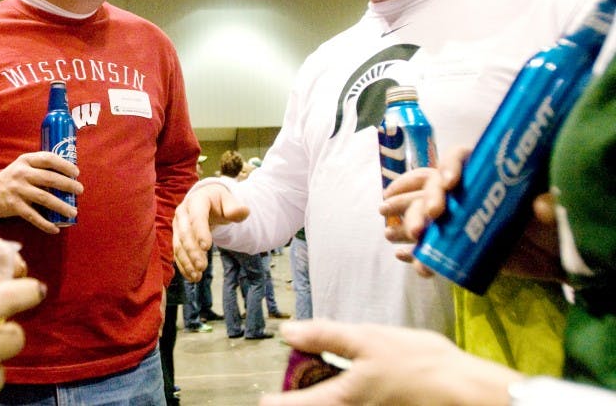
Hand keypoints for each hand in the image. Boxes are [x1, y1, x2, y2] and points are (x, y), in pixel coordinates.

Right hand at [0, 152, 81, 233]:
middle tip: (80, 190)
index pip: (48, 159)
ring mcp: (17, 190)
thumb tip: (71, 177)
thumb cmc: (16, 177)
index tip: (76, 173)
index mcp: (26, 160)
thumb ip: (42, 167)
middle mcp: (21, 174)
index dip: (64, 165)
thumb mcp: (25, 165)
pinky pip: (33, 216)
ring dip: (61, 206)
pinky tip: (56, 229)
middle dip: (67, 185)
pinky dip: (45, 224)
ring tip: (73, 212)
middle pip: (49, 179)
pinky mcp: (14, 206)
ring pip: (44, 198)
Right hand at [173, 182, 248, 281]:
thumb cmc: (218, 201)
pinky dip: (184, 266)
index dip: (200, 231)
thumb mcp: (228, 200)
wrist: (204, 201)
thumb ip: (235, 208)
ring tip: (197, 276)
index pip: (197, 217)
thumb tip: (244, 211)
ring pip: (178, 245)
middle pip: (185, 233)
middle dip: (192, 251)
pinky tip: (192, 277)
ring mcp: (178, 226)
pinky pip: (177, 253)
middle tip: (202, 266)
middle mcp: (183, 213)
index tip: (207, 247)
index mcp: (196, 201)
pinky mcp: (177, 238)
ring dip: (187, 261)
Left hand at [258, 319, 520, 405]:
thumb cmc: (420, 365)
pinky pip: (357, 405)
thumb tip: (289, 332)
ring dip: (325, 393)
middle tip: (298, 377)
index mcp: (340, 400)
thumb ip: (326, 337)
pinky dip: (349, 395)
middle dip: (302, 393)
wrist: (467, 392)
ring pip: (336, 405)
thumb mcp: (368, 339)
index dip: (274, 401)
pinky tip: (358, 380)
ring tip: (327, 373)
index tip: (264, 397)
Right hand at [385, 146, 561, 280]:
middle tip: (419, 227)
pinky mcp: (458, 246)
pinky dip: (414, 252)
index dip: (449, 166)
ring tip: (390, 236)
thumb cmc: (559, 225)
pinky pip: (430, 246)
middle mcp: (465, 193)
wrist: (560, 259)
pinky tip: (402, 257)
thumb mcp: (557, 208)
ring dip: (406, 223)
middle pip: (431, 189)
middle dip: (419, 204)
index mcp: (485, 174)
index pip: (459, 159)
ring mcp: (459, 219)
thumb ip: (549, 204)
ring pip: (423, 215)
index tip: (449, 184)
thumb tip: (540, 204)